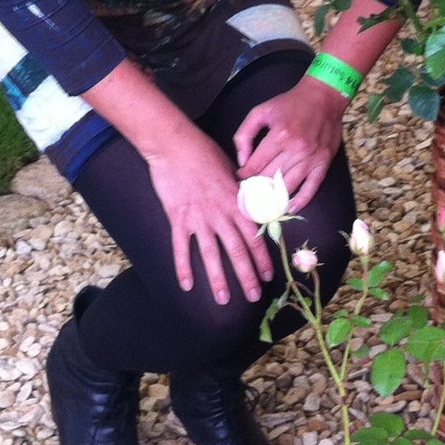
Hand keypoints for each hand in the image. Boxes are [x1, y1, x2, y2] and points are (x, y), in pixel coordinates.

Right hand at [148, 131, 274, 304]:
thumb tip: (252, 206)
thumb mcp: (231, 171)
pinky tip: (186, 285)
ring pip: (212, 254)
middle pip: (237, 250)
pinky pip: (181, 248)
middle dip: (247, 276)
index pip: (254, 236)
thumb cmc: (205, 154)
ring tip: (224, 299)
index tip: (268, 275)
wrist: (176, 145)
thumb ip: (241, 192)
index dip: (262, 258)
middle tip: (254, 297)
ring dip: (219, 279)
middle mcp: (221, 213)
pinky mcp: (178, 218)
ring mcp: (199, 217)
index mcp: (236, 202)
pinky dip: (183, 267)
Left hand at [235, 76, 345, 214]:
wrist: (324, 96)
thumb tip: (242, 161)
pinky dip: (301, 200)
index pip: (256, 165)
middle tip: (248, 194)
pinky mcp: (323, 162)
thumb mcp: (261, 111)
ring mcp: (311, 158)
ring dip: (274, 197)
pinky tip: (290, 207)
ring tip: (263, 203)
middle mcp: (296, 149)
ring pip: (288, 186)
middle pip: (270, 178)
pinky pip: (312, 187)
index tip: (240, 177)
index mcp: (279, 135)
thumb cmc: (290, 103)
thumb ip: (245, 134)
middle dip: (256, 188)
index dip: (244, 175)